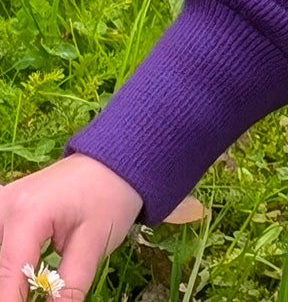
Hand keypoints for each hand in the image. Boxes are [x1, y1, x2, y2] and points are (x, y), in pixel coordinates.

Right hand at [0, 152, 142, 300]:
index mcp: (26, 214)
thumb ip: (69, 286)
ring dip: (9, 276)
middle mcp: (3, 206)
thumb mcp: (95, 242)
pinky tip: (19, 278)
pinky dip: (7, 263)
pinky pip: (0, 240)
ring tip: (28, 288)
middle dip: (10, 288)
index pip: (7, 275)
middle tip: (36, 294)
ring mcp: (0, 205)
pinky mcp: (2, 209)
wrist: (115, 160)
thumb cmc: (111, 196)